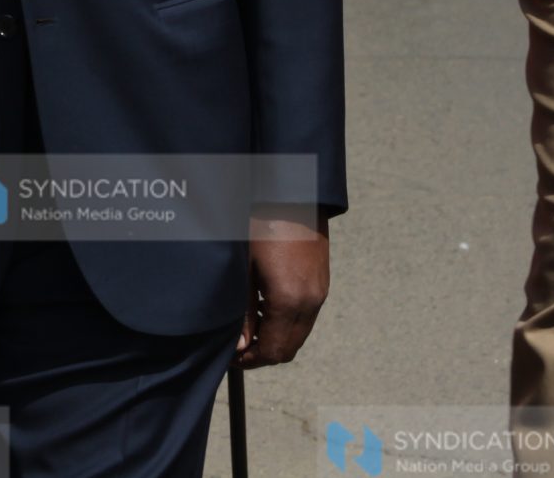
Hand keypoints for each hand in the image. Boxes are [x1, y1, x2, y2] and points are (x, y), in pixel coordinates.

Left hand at [237, 210, 328, 367]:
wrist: (291, 193)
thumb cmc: (259, 225)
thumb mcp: (242, 269)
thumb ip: (242, 313)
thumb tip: (242, 347)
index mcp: (288, 301)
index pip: (273, 351)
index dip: (251, 361)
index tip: (231, 357)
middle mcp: (310, 301)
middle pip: (289, 349)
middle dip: (263, 354)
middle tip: (239, 346)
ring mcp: (320, 292)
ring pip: (299, 334)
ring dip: (276, 338)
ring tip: (249, 327)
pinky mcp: (322, 282)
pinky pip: (307, 316)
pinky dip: (288, 323)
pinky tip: (265, 306)